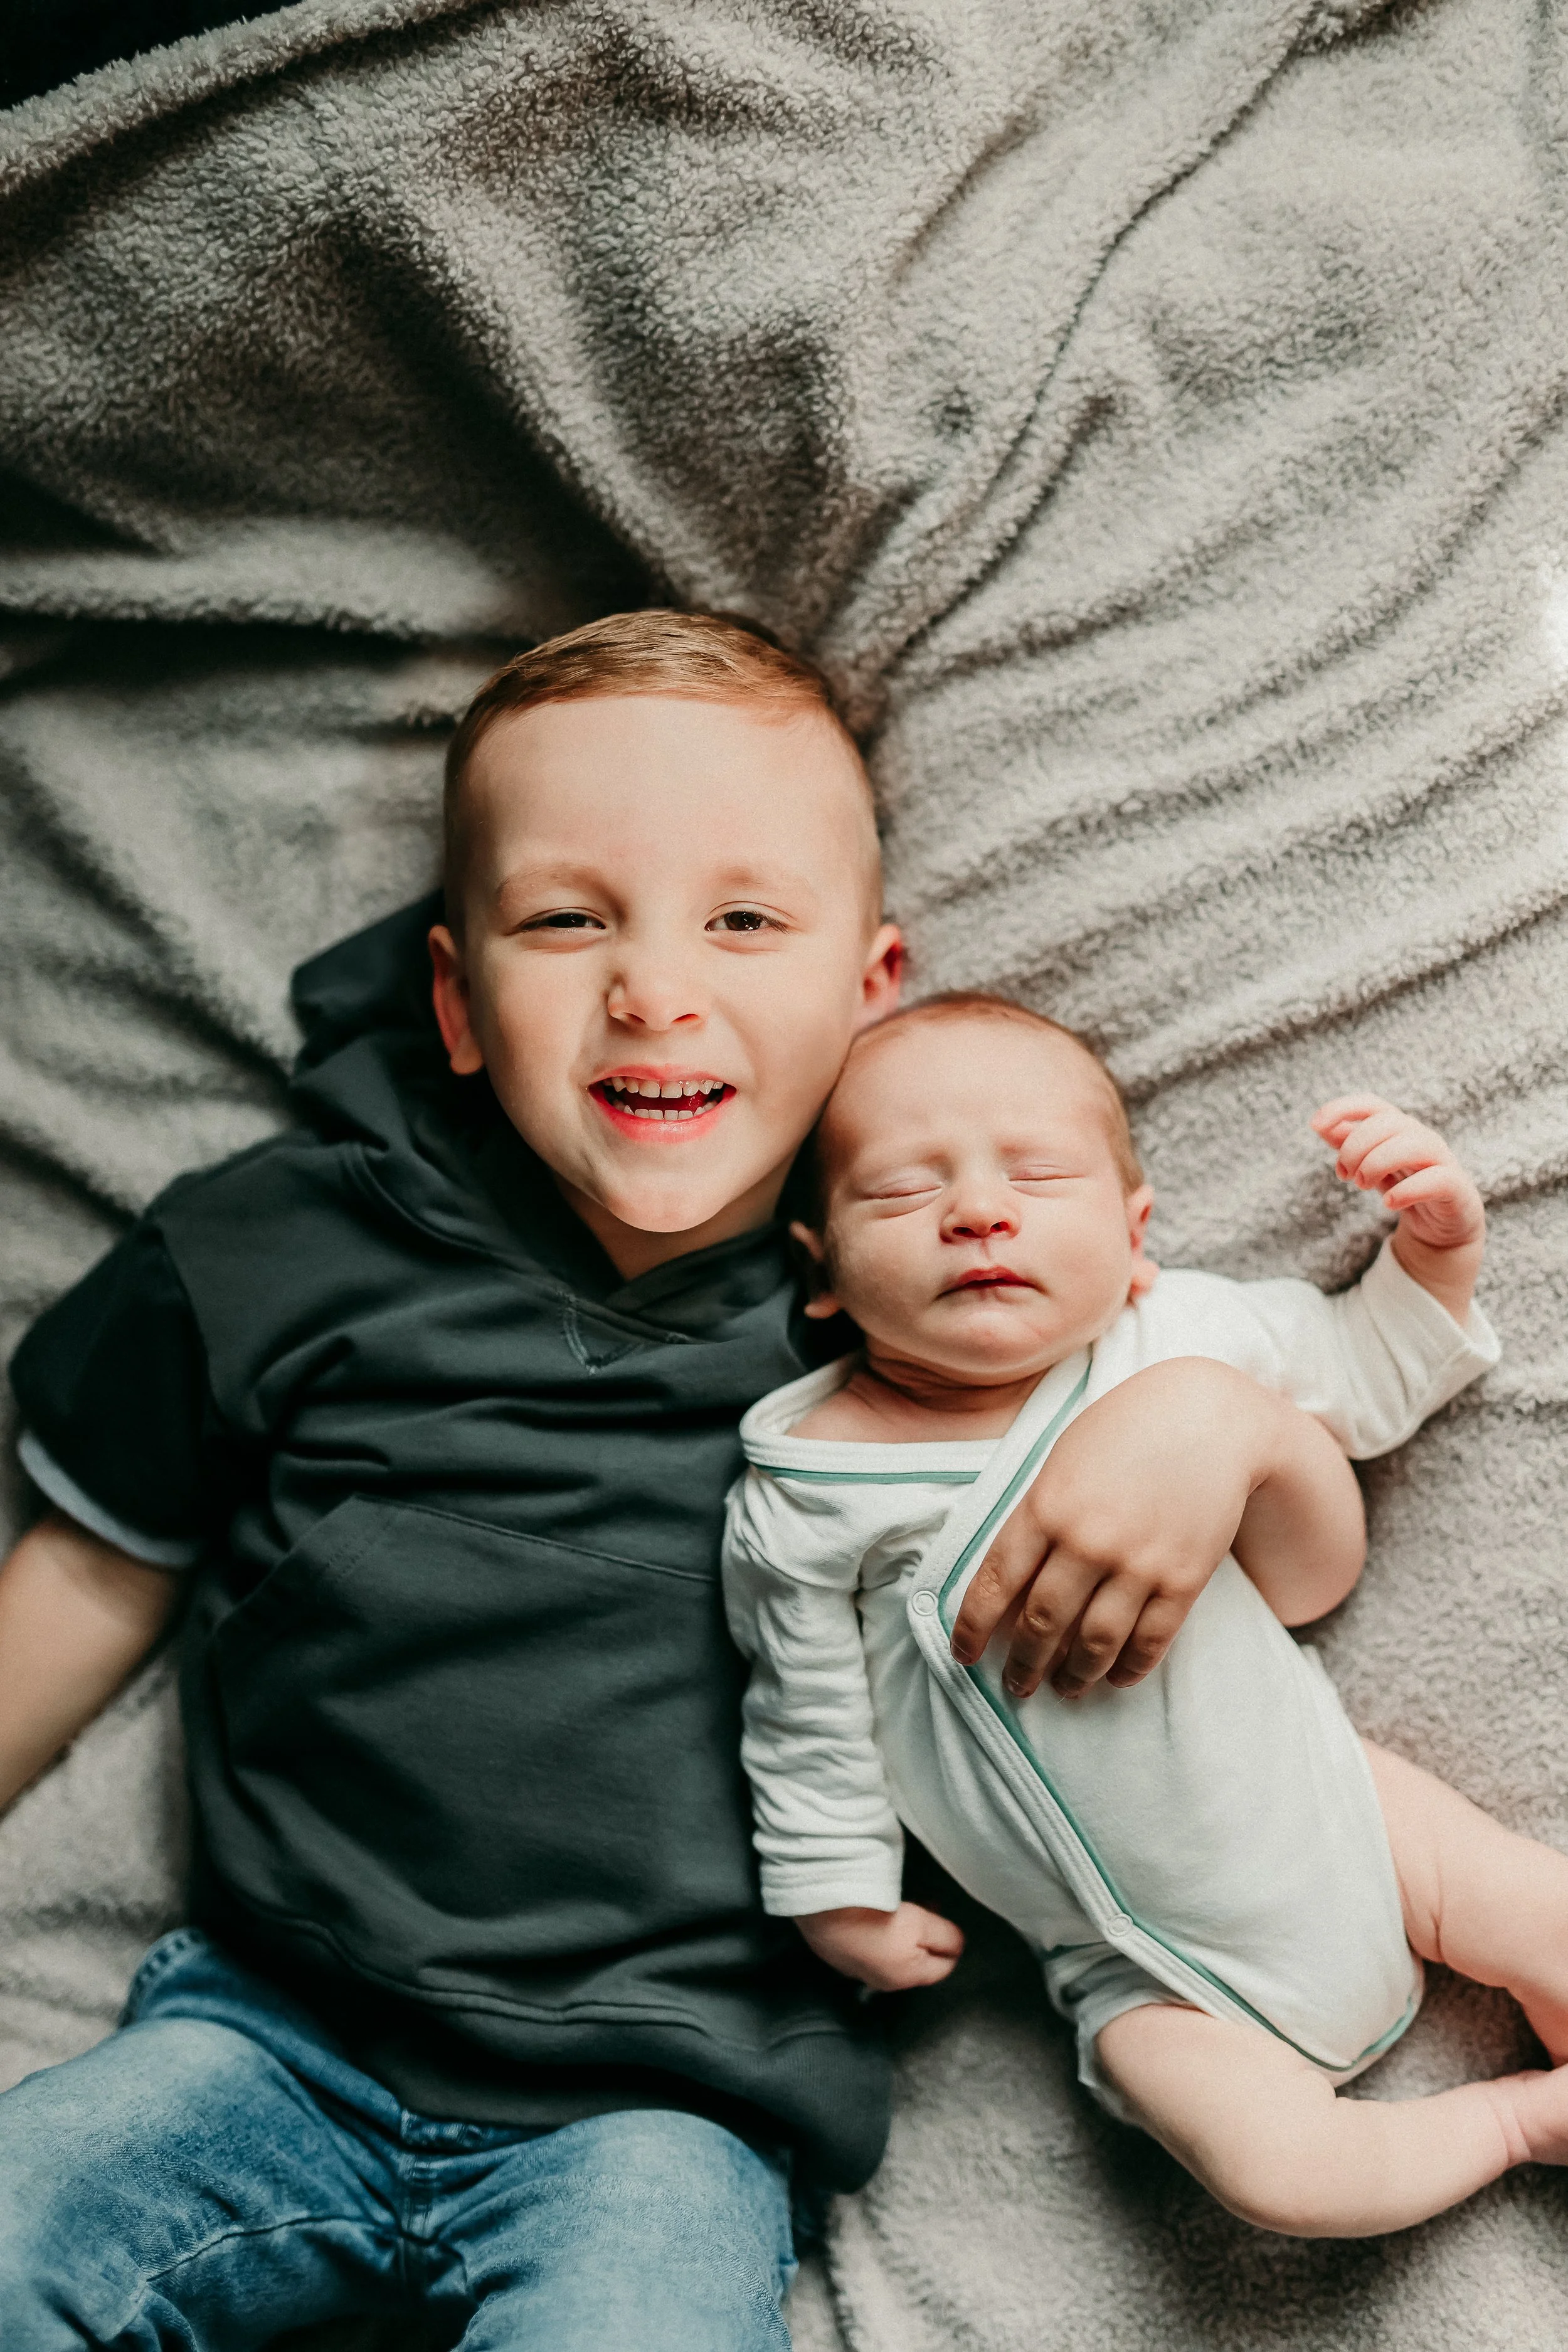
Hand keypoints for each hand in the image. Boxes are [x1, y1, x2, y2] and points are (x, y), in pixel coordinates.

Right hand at [796, 1902, 964, 1990]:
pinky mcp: (839, 1955)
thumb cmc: (877, 1918)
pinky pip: (869, 1947)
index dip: (952, 1945)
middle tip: (928, 1907)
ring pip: (892, 1955)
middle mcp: (883, 1982)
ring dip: (901, 1936)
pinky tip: (872, 1914)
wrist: (825, 1910)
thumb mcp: (923, 1925)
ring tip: (902, 1907)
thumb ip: (946, 1938)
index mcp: (907, 1978)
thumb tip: (958, 1947)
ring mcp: (857, 1970)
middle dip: (926, 1938)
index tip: (947, 1919)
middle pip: (916, 1962)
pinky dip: (877, 1934)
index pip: (943, 1968)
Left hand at [947, 1360, 1307, 1700]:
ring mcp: (1138, 1563)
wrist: (1209, 1416)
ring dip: (1074, 1676)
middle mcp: (1087, 1541)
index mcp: (1046, 1506)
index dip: (973, 1628)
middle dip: (1024, 1663)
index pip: (995, 1583)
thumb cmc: (1126, 1430)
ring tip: (1065, 1689)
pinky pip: (1151, 1640)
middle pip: (1042, 1623)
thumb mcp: (1063, 1459)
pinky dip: (1129, 1667)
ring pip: (1095, 1643)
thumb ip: (1036, 1516)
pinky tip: (1116, 1678)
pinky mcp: (1184, 1578)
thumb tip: (1011, 1581)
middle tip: (1017, 1687)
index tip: (963, 1656)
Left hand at [1313, 1095, 1483, 1320]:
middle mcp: (1422, 1138)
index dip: (1343, 1108)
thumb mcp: (1371, 1165)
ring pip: (1414, 1144)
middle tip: (1345, 1175)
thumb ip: (1348, 1145)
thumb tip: (1321, 1125)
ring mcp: (1442, 1160)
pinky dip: (1409, 1190)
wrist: (1443, 1228)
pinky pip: (1437, 1179)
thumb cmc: (1405, 1187)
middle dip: (1356, 1147)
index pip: (1372, 1104)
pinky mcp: (1456, 1188)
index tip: (1315, 1126)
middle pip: (1388, 1123)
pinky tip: (1389, 1202)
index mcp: (1399, 1129)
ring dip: (1378, 1163)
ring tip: (1362, 1184)